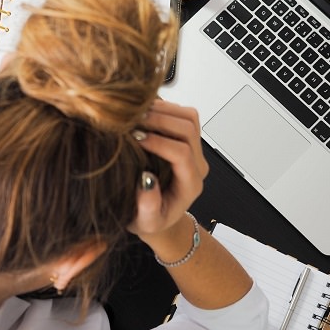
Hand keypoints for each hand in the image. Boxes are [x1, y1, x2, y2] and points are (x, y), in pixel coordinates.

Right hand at [128, 99, 207, 238]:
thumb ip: (148, 207)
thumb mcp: (146, 222)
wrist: (158, 215)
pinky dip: (163, 107)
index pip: (182, 154)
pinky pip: (182, 114)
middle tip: (132, 121)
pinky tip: (141, 113)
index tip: (135, 139)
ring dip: (163, 110)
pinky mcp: (186, 138)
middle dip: (160, 120)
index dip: (159, 142)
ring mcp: (194, 149)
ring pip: (189, 117)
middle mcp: (197, 164)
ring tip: (136, 114)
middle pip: (188, 129)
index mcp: (190, 184)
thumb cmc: (151, 219)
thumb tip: (146, 180)